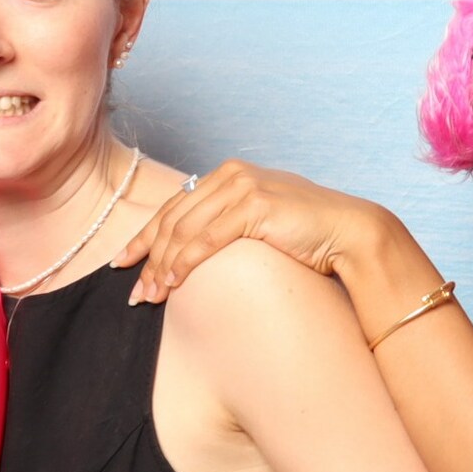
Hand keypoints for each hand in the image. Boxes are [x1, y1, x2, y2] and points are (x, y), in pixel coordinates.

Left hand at [110, 160, 384, 305]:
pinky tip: (173, 283)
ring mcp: (242, 187)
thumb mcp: (259, 222)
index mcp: (229, 175)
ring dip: (162, 267)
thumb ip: (227, 224)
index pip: (174, 206)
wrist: (349, 232)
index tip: (123, 263)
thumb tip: (191, 251)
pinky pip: (205, 240)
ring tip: (151, 297)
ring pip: (184, 231)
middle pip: (173, 219)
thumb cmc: (308, 234)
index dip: (145, 237)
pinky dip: (184, 264)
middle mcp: (231, 175)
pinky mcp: (253, 206)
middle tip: (136, 293)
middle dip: (148, 259)